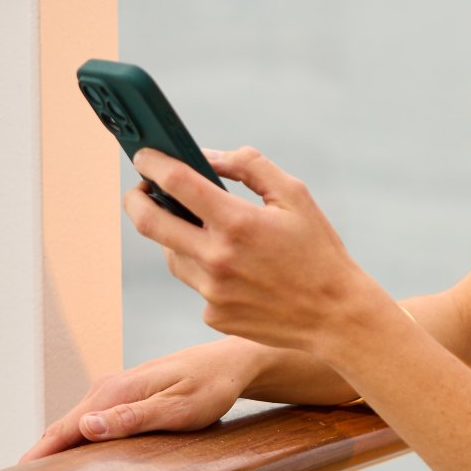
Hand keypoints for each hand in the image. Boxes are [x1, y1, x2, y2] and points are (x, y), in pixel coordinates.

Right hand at [17, 339, 248, 462]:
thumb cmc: (211, 387)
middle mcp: (108, 388)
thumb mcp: (178, 409)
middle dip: (40, 454)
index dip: (41, 453)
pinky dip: (73, 438)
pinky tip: (69, 455)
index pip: (67, 427)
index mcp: (116, 391)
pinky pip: (89, 420)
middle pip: (63, 425)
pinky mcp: (124, 396)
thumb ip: (132, 418)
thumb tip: (86, 426)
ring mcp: (115, 390)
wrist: (231, 363)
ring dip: (55, 448)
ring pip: (74, 423)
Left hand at [126, 144, 384, 356]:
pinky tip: (235, 269)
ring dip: (176, 236)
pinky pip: (194, 283)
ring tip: (204, 230)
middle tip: (141, 190)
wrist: (335, 316)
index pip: (176, 183)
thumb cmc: (319, 250)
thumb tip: (208, 156)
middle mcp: (217, 259)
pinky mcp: (213, 315)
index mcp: (237, 222)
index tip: (144, 155)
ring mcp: (211, 292)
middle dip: (135, 199)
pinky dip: (204, 269)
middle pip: (149, 223)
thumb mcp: (294, 195)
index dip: (152, 163)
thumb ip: (250, 166)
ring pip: (171, 255)